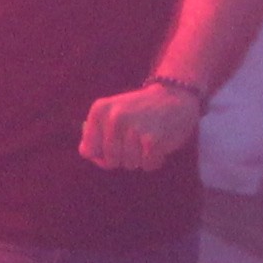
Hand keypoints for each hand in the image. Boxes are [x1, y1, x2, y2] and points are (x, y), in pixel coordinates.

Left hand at [78, 80, 201, 173]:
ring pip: (129, 165)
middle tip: (137, 139)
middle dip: (124, 157)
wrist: (175, 96)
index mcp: (99, 110)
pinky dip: (155, 160)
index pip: (87, 151)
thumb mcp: (112, 114)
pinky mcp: (152, 140)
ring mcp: (133, 128)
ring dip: (141, 159)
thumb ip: (97, 135)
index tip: (115, 145)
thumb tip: (90, 155)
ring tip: (148, 138)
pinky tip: (159, 144)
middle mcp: (114, 117)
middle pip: (110, 161)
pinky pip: (148, 166)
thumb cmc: (140, 111)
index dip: (101, 156)